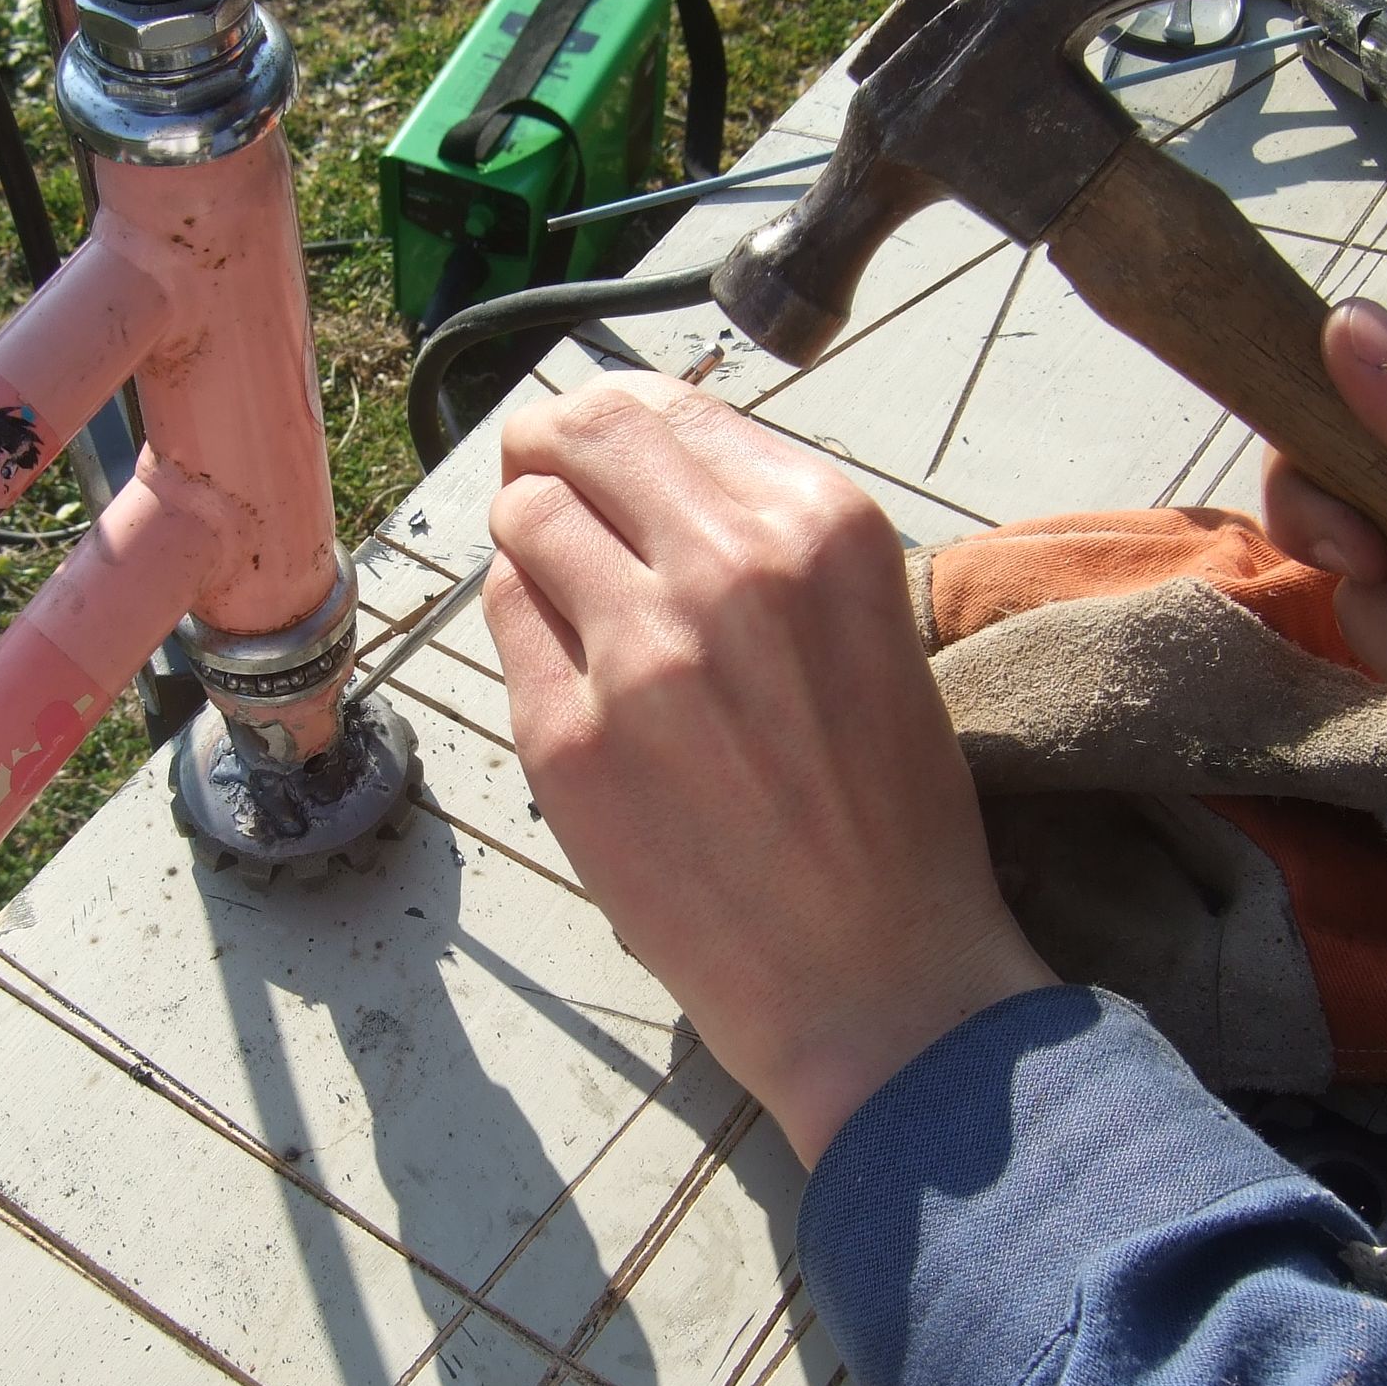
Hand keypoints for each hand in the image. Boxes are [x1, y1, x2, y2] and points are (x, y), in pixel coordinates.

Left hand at [485, 373, 1054, 1165]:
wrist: (875, 978)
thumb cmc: (882, 810)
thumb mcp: (865, 620)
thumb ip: (762, 528)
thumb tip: (639, 452)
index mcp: (823, 525)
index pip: (666, 407)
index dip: (614, 423)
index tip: (595, 448)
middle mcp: (732, 567)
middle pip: (580, 435)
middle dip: (547, 446)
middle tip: (541, 478)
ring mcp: (640, 651)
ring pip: (526, 516)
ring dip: (531, 537)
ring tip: (569, 592)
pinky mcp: (568, 736)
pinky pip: (504, 618)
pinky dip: (523, 623)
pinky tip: (573, 670)